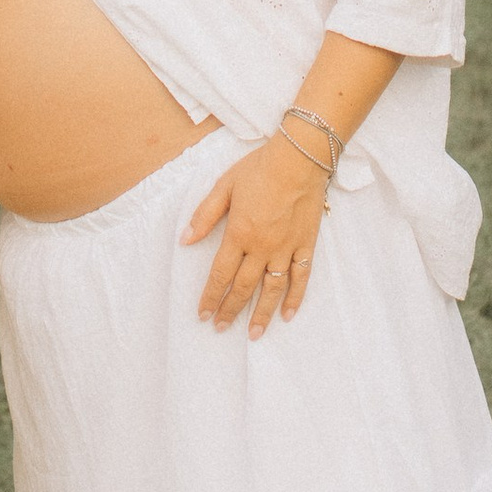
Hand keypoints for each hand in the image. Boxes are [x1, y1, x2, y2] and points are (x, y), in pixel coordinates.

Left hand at [183, 136, 327, 337]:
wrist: (300, 158)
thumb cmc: (260, 168)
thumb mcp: (224, 186)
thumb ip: (204, 215)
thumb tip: (185, 240)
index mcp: (239, 233)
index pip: (220, 274)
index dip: (210, 296)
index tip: (202, 314)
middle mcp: (262, 247)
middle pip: (243, 287)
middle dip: (230, 310)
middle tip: (220, 327)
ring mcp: (286, 248)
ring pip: (272, 289)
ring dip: (261, 314)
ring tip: (252, 333)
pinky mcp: (306, 245)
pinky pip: (301, 277)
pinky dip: (295, 298)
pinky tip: (288, 315)